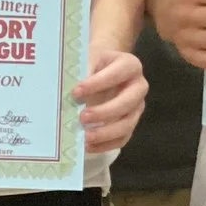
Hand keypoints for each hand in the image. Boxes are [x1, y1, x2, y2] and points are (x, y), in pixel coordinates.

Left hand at [76, 43, 146, 157]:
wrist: (105, 69)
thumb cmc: (96, 63)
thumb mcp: (90, 59)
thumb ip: (83, 71)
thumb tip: (67, 90)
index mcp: (130, 65)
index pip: (117, 74)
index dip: (97, 84)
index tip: (76, 92)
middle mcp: (138, 86)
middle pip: (127, 102)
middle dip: (104, 112)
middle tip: (82, 117)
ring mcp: (137, 107)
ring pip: (127, 124)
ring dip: (106, 133)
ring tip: (85, 137)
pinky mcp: (131, 123)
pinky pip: (122, 138)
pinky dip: (105, 144)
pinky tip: (88, 146)